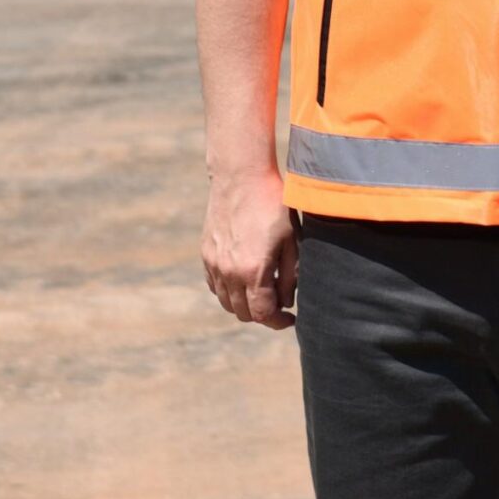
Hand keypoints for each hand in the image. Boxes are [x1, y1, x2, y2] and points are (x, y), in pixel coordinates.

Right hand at [202, 167, 296, 328]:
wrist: (242, 177)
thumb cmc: (274, 205)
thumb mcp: (292, 240)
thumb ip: (290, 275)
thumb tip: (287, 302)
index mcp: (253, 270)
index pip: (262, 314)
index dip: (278, 321)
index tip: (290, 318)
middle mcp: (228, 272)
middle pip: (242, 313)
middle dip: (263, 314)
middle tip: (280, 304)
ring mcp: (213, 264)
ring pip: (226, 302)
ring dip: (244, 304)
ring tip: (263, 292)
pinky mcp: (206, 254)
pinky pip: (215, 285)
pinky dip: (229, 291)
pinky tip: (244, 279)